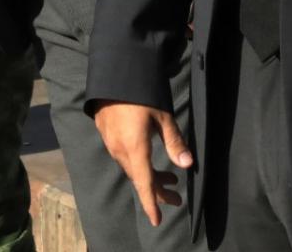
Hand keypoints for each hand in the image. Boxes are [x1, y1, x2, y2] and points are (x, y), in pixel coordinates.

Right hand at [93, 101, 191, 226]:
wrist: (112, 71)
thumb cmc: (141, 93)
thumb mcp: (163, 116)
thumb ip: (174, 142)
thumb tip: (187, 164)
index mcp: (135, 148)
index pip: (144, 184)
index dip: (151, 204)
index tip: (157, 221)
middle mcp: (119, 149)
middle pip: (138, 177)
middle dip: (157, 189)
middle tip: (176, 195)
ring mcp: (110, 140)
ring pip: (130, 166)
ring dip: (148, 175)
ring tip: (168, 178)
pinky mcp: (105, 131)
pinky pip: (122, 155)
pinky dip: (137, 162)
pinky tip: (146, 156)